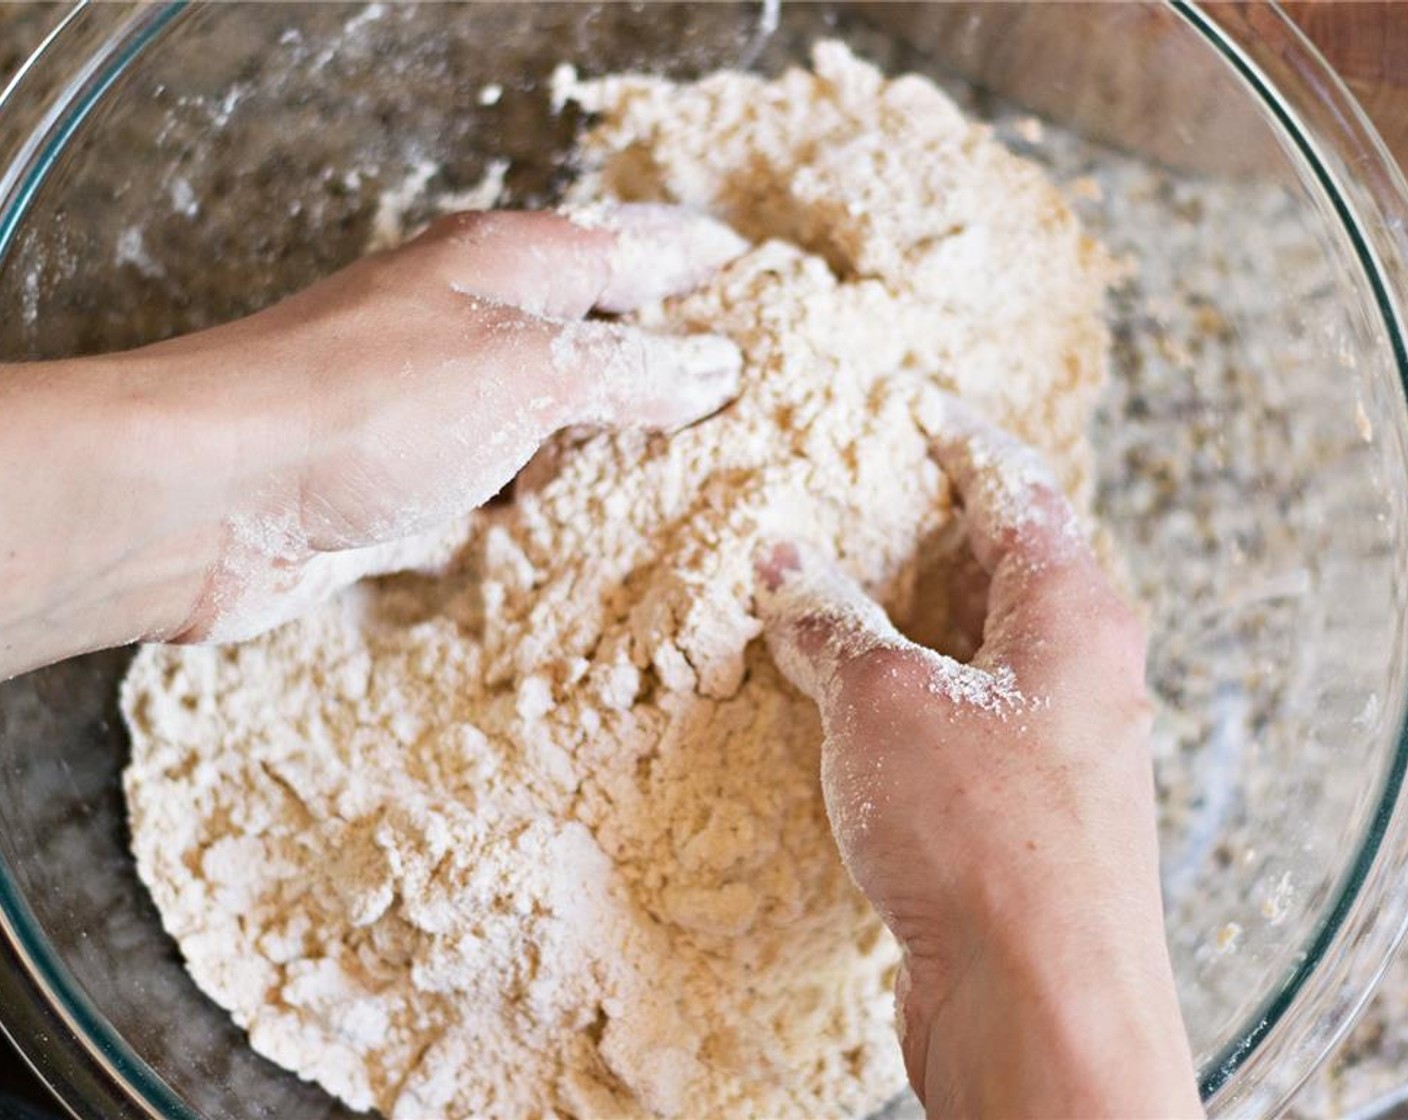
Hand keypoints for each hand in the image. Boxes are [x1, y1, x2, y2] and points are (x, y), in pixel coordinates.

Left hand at [0, 204, 744, 677]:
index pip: (625, 245)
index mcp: (505, 265)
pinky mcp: (398, 484)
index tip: (747, 265)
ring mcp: (429, 407)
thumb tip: (714, 365)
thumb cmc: (368, 404)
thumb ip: (626, 369)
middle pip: (582, 325)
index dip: (690, 254)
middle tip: (735, 365)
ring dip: (600, 435)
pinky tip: (569, 533)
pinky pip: (494, 492)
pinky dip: (537, 511)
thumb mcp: (526, 372)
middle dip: (656, 344)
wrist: (211, 496)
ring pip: (540, 413)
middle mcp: (467, 325)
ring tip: (675, 456)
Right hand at [755, 400, 1201, 1118]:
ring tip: (820, 597)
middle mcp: (1079, 669)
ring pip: (971, 650)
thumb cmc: (983, 833)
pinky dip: (899, 697)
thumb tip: (786, 561)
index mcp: (1073, 609)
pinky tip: (838, 703)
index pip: (1014, 487)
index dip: (955, 440)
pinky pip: (957, 721)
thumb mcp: (886, 701)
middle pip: (998, 567)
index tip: (907, 409)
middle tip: (841, 504)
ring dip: (898, 623)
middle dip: (917, 535)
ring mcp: (1054, 744)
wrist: (1038, 1003)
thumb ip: (831, 620)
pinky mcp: (1021, 812)